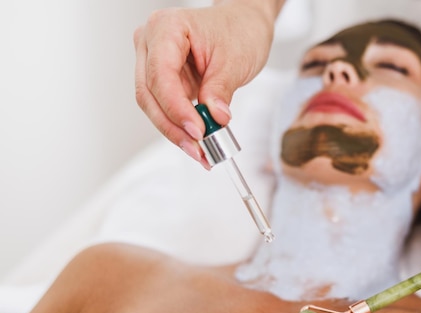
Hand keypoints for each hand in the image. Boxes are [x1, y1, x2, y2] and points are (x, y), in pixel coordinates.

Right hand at [133, 2, 277, 164]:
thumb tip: (214, 119)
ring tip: (201, 152)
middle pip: (149, 94)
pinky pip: (165, 108)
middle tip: (198, 149)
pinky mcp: (163, 80)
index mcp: (166, 28)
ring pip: (153, 105)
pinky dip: (181, 127)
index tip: (197, 131)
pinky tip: (197, 143)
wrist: (244, 24)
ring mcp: (153, 61)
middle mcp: (151, 43)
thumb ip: (220, 90)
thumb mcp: (235, 60)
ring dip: (176, 132)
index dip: (176, 107)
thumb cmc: (239, 30)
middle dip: (173, 127)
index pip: (161, 74)